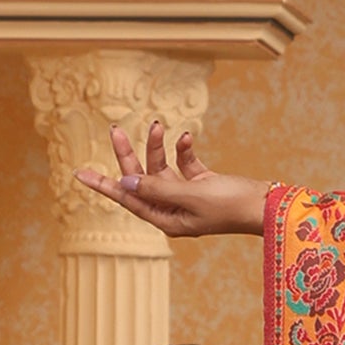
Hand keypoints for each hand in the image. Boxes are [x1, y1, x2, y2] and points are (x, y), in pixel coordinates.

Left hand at [74, 118, 267, 237]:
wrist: (266, 205)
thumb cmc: (230, 205)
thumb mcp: (191, 196)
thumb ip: (157, 188)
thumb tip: (126, 182)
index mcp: (167, 220)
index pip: (128, 199)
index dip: (103, 185)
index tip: (79, 173)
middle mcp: (174, 210)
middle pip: (141, 180)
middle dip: (129, 156)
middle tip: (114, 131)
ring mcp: (188, 198)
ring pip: (161, 169)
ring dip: (158, 147)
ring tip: (155, 124)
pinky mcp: (203, 185)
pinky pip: (184, 165)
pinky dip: (182, 150)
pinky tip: (185, 136)